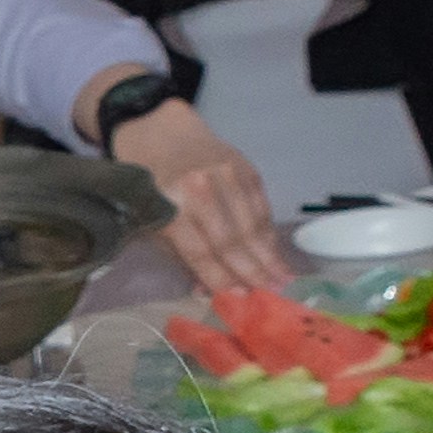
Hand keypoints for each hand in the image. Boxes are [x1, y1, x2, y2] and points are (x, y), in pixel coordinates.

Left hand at [106, 97, 303, 297]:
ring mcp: (226, 176)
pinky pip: (261, 207)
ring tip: (283, 279)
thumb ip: (180, 255)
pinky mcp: (245, 167)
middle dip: (253, 271)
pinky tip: (275, 252)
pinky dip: (268, 232)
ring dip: (269, 255)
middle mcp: (200, 190)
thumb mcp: (151, 222)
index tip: (241, 300)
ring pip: (252, 224)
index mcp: (169, 207)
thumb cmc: (150, 185)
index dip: (222, 277)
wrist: (162, 132)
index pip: (201, 251)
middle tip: (273, 294)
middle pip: (232, 239)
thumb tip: (208, 290)